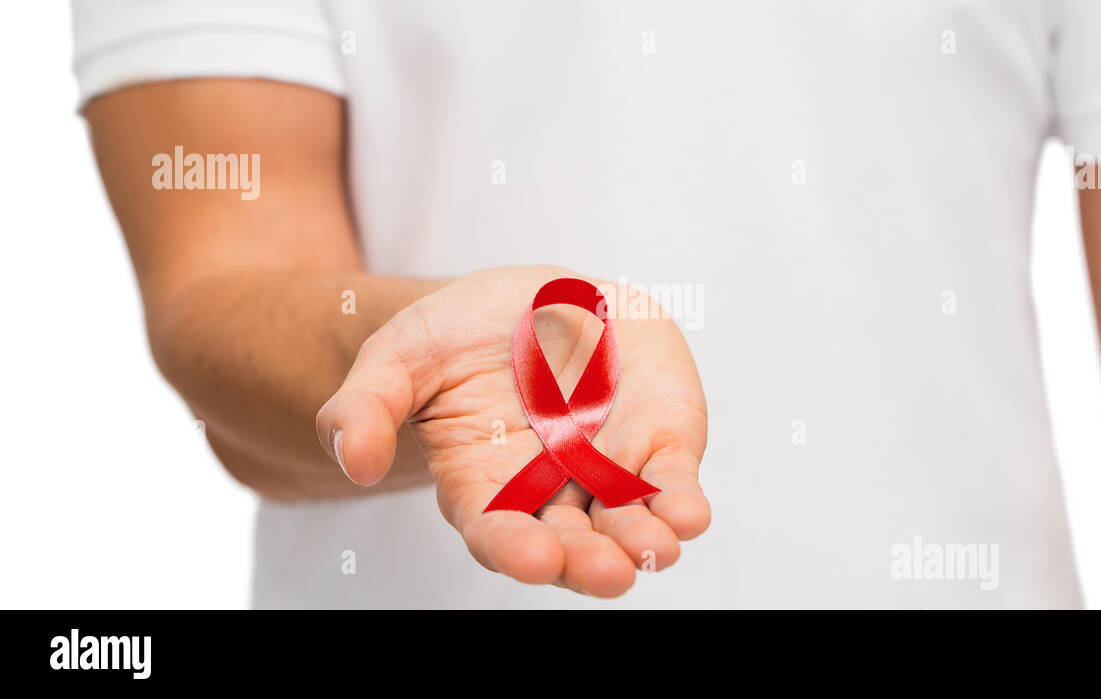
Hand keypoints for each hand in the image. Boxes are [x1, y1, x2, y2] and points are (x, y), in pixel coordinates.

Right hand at [316, 266, 709, 596]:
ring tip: (655, 549)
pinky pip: (672, 477)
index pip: (498, 533)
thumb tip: (357, 462)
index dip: (516, 550)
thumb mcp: (398, 359)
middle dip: (590, 561)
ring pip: (628, 520)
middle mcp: (549, 492)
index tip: (535, 561)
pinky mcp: (656, 439)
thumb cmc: (456, 338)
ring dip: (643, 540)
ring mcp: (607, 469)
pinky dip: (682, 499)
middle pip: (571, 544)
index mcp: (484, 486)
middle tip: (607, 573)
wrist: (529, 301)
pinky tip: (688, 514)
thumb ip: (366, 408)